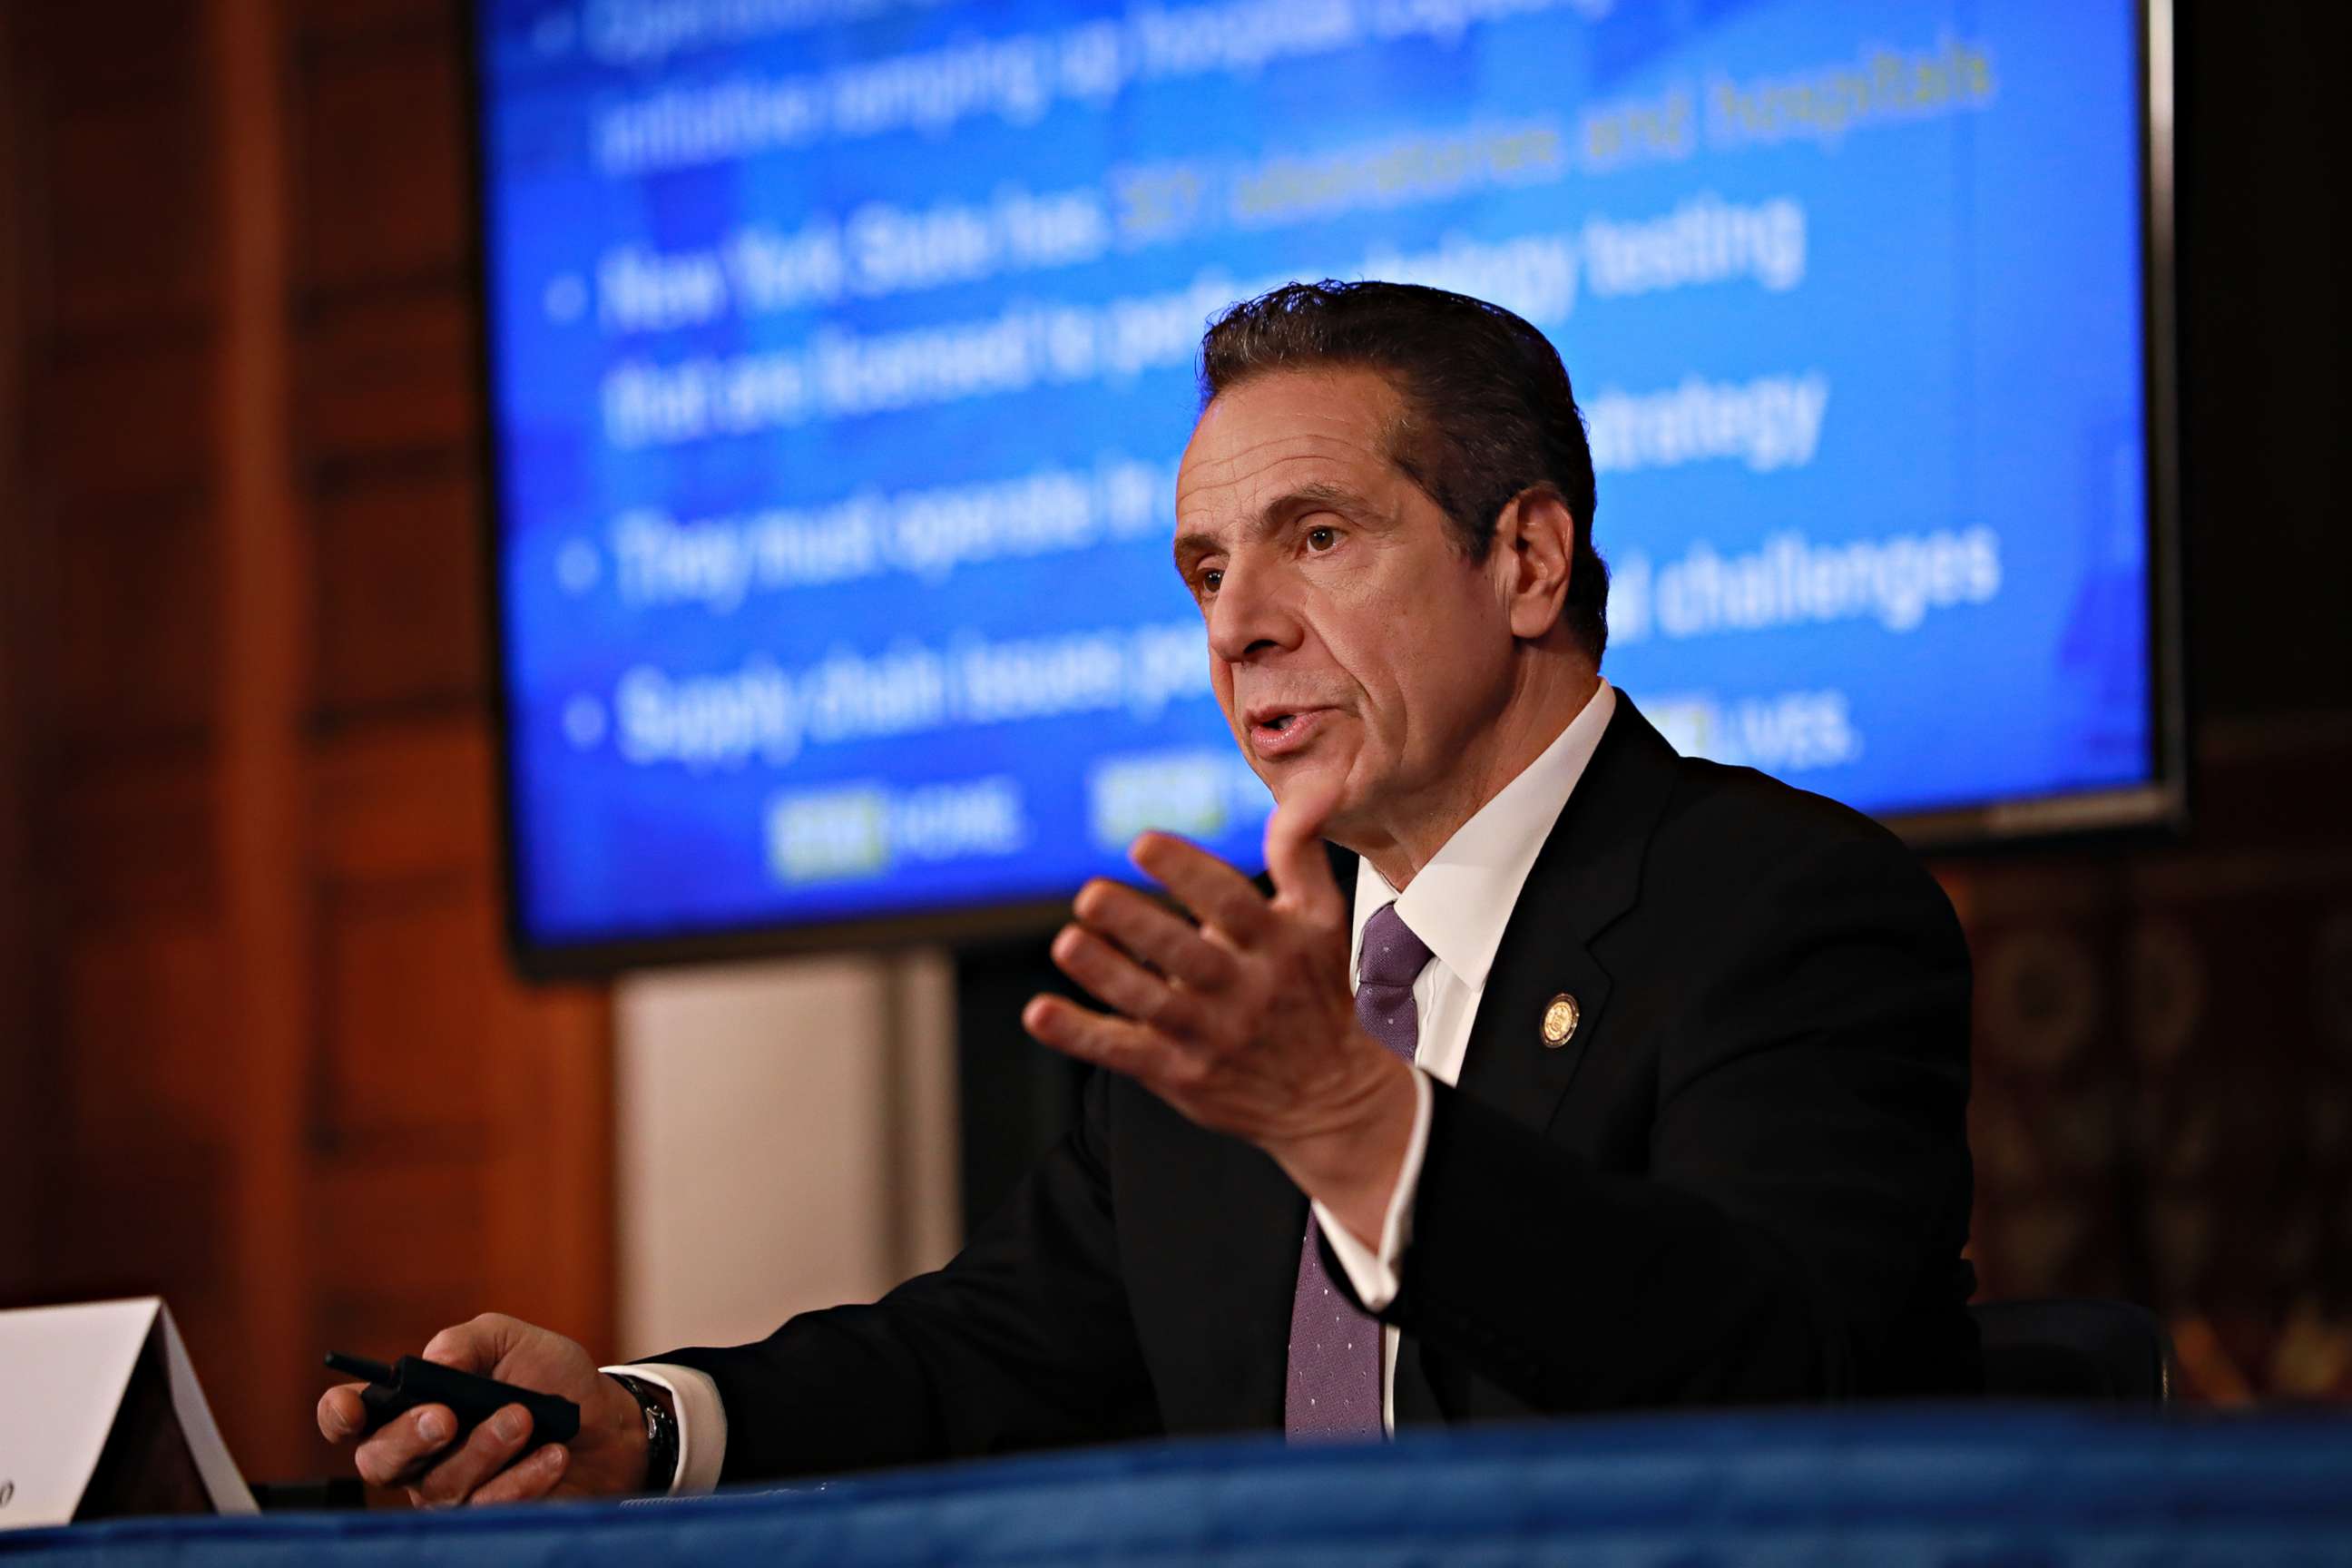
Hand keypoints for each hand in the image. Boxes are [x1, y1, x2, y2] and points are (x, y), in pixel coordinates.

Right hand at [315, 1313, 649, 1506]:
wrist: (610, 1424)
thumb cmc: (551, 1379)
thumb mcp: (515, 1342)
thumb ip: (471, 1341)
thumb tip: (434, 1357)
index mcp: (412, 1405)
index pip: (352, 1417)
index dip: (340, 1414)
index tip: (351, 1407)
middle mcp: (420, 1456)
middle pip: (379, 1463)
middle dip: (408, 1438)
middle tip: (447, 1417)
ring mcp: (451, 1492)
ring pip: (439, 1486)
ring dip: (483, 1449)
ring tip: (525, 1418)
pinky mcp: (488, 1519)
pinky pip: (486, 1509)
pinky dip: (521, 1479)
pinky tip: (552, 1455)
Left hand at [1024, 780, 1418, 1243]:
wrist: (1336, 1099)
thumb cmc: (1318, 994)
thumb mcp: (1325, 922)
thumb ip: (1300, 855)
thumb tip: (1299, 794)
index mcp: (1276, 944)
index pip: (1228, 901)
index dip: (1185, 870)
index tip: (1143, 843)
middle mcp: (1243, 990)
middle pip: (1184, 954)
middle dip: (1135, 924)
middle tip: (1089, 895)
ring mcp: (1210, 1035)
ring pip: (1150, 1002)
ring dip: (1104, 973)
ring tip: (1067, 943)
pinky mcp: (1181, 1073)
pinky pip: (1123, 1052)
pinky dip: (1080, 1034)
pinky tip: (1040, 1012)